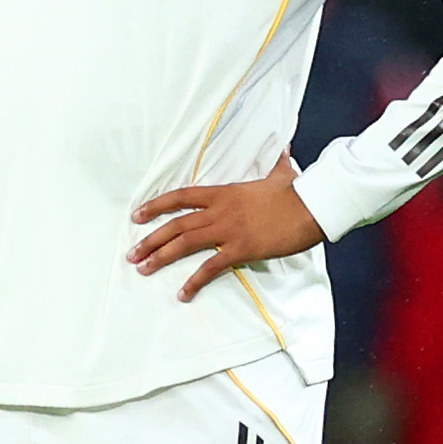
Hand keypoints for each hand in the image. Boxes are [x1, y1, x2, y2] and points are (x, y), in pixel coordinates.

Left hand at [129, 160, 323, 301]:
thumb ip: (277, 163)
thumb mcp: (282, 174)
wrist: (311, 206)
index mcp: (222, 193)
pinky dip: (194, 281)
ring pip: (184, 243)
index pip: (180, 197)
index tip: (137, 215)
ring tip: (142, 269)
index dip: (156, 206)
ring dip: (160, 257)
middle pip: (175, 224)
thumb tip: (284, 150)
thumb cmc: (296, 192)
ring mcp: (227, 230)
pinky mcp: (240, 249)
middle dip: (150, 239)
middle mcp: (218, 211)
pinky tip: (182, 293)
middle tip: (131, 254)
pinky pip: (210, 267)